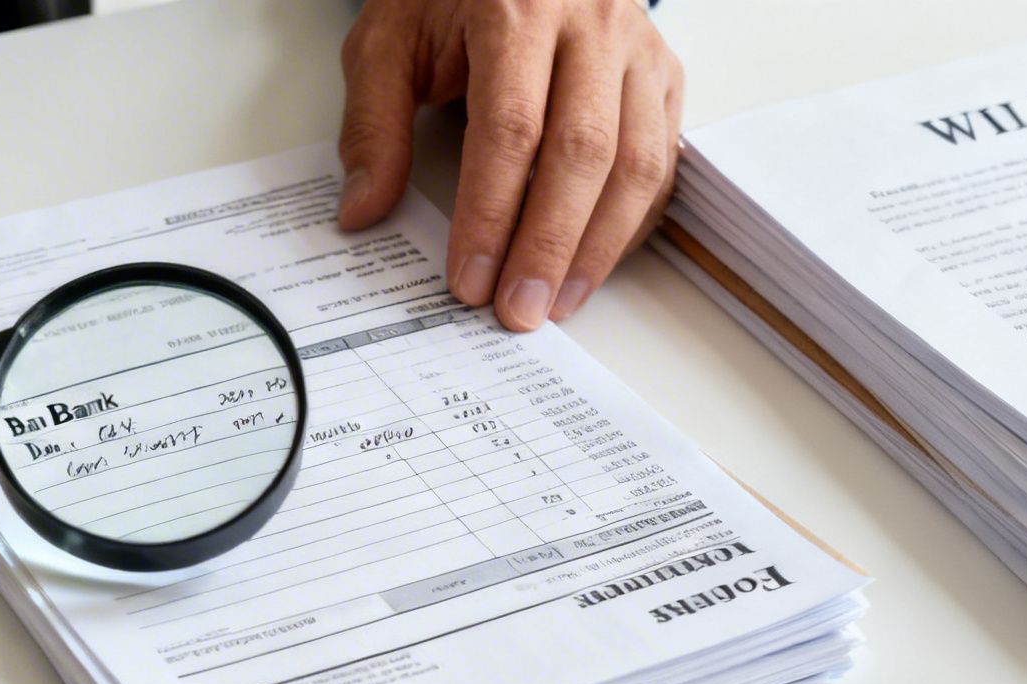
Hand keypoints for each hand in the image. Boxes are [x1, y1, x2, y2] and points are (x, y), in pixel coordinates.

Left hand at [337, 0, 684, 329]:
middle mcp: (592, 22)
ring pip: (638, 162)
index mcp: (518, 6)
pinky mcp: (663, 72)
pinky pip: (663, 160)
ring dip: (598, 246)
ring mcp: (638, 47)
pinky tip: (594, 263)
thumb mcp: (389, 39)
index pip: (511, 129)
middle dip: (549, 245)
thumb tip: (363, 211)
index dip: (491, 214)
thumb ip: (373, 123)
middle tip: (518, 310)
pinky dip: (632, 222)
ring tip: (557, 302)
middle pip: (584, 153)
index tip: (470, 278)